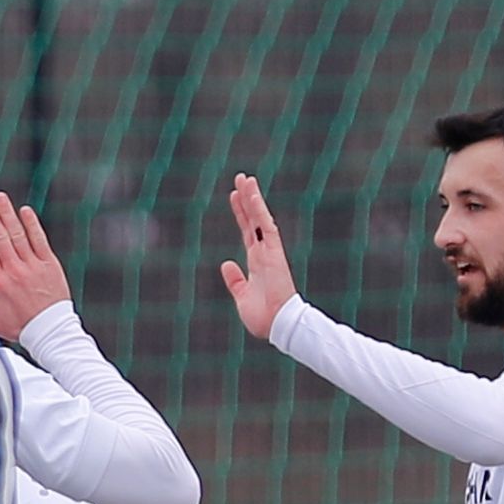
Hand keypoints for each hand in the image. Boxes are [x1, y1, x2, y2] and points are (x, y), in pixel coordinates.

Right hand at [0, 194, 74, 338]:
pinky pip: (38, 239)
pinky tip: (25, 211)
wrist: (49, 331)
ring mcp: (32, 265)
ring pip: (17, 234)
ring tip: (0, 198)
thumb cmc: (20, 327)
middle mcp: (13, 270)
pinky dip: (31, 224)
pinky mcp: (48, 264)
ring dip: (8, 214)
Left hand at [219, 172, 300, 341]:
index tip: (234, 196)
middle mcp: (264, 252)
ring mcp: (269, 251)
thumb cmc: (262, 316)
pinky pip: (266, 227)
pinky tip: (252, 196)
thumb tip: (226, 264)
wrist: (277, 325)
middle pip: (253, 219)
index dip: (241, 214)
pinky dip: (259, 211)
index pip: (247, 231)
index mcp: (256, 261)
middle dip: (247, 199)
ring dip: (253, 198)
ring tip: (245, 179)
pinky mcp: (274, 253)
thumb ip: (235, 280)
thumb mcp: (242, 296)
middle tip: (241, 179)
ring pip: (260, 219)